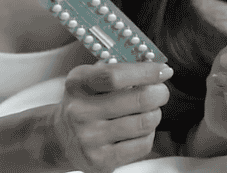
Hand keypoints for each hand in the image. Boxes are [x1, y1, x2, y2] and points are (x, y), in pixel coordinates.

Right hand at [50, 62, 172, 172]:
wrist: (62, 138)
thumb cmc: (85, 103)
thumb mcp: (90, 79)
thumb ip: (118, 69)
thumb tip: (155, 66)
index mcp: (78, 84)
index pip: (115, 75)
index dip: (146, 71)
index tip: (163, 70)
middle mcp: (80, 112)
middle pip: (137, 99)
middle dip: (159, 93)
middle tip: (161, 92)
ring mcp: (89, 139)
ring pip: (144, 123)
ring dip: (155, 114)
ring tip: (148, 111)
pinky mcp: (101, 161)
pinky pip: (142, 145)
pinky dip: (148, 135)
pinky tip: (139, 130)